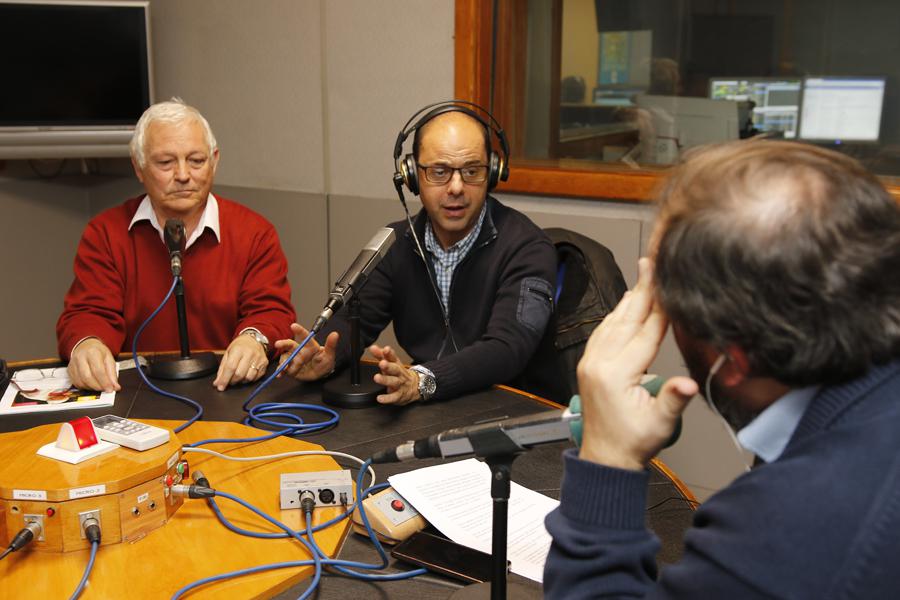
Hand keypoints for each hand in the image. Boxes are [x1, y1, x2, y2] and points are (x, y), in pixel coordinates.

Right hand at [68, 337, 119, 392]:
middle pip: (87, 377)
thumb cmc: (98, 352)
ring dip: (91, 388)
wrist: (85, 346)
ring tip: (99, 386)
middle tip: (105, 389)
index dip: (104, 382)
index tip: (110, 389)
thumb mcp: (109, 359)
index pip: (98, 370)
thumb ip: (112, 374)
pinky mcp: (69, 370)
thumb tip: (115, 387)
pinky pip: (76, 383)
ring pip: (81, 382)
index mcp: (93, 352)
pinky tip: (91, 385)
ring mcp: (73, 364)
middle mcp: (80, 358)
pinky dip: (85, 387)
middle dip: (97, 386)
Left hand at [213, 332, 267, 390]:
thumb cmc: (239, 346)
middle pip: (240, 374)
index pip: (230, 367)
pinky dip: (249, 380)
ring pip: (249, 378)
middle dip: (232, 381)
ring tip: (238, 377)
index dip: (224, 379)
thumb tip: (218, 383)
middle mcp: (250, 354)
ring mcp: (259, 359)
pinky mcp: (265, 364)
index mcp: (238, 350)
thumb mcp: (228, 353)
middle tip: (229, 381)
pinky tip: (246, 375)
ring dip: (241, 381)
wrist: (254, 339)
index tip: (220, 387)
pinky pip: (256, 377)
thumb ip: (222, 368)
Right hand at [274, 323, 338, 380]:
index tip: (293, 326)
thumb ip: (331, 345)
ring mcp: (294, 358)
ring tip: (284, 367)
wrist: (320, 374)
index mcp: (309, 345)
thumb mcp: (329, 355)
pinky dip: (280, 371)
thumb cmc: (325, 362)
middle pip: (289, 344)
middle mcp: (300, 350)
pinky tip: (279, 374)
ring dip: (283, 361)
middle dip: (283, 344)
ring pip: (285, 357)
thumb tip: (335, 334)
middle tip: (278, 344)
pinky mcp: (290, 367)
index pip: (304, 336)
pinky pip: (283, 368)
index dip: (299, 330)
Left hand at [369, 345, 419, 404]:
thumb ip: (381, 355)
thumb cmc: (399, 374)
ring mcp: (400, 385)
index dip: (389, 353)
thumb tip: (373, 347)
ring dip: (385, 380)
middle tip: (382, 363)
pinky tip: (380, 398)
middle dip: (388, 366)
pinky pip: (393, 397)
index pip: (393, 357)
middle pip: (395, 369)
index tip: (385, 349)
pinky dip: (387, 399)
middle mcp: (399, 374)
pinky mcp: (399, 395)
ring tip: (377, 378)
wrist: (415, 386)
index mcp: (397, 365)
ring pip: (393, 382)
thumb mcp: (391, 363)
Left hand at [576, 258, 697, 470]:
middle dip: (642, 289)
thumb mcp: (659, 424)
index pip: (645, 333)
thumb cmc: (632, 443)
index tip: (667, 281)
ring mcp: (591, 362)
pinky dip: (616, 315)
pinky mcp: (589, 365)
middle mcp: (599, 363)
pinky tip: (624, 305)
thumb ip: (673, 399)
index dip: (660, 306)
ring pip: (613, 322)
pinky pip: (603, 332)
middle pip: (627, 319)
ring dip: (629, 299)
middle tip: (651, 262)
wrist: (605, 458)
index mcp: (617, 374)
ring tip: (643, 276)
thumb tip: (688, 384)